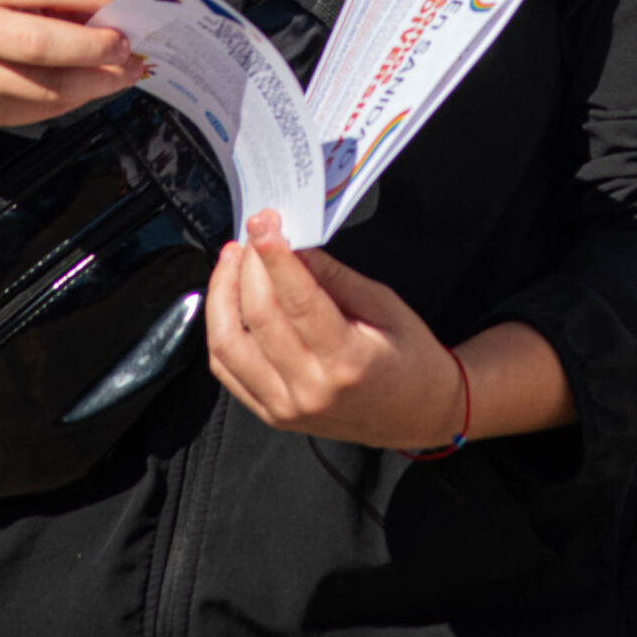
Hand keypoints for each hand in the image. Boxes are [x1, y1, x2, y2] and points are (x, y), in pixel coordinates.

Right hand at [0, 0, 133, 130]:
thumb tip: (114, 15)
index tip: (125, 2)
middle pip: (43, 42)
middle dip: (95, 46)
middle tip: (126, 46)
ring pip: (48, 85)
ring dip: (98, 80)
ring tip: (125, 71)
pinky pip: (43, 107)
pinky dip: (79, 98)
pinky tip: (97, 86)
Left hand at [206, 210, 464, 449]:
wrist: (416, 414)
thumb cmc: (409, 357)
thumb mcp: (385, 305)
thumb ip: (335, 277)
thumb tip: (295, 244)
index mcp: (348, 362)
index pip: (298, 301)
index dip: (275, 257)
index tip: (263, 223)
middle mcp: (310, 390)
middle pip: (259, 317)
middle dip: (249, 266)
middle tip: (252, 233)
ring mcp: (285, 408)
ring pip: (228, 345)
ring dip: (222, 294)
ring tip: (234, 260)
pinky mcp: (270, 414)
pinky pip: (227, 369)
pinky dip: (220, 328)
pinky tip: (229, 299)